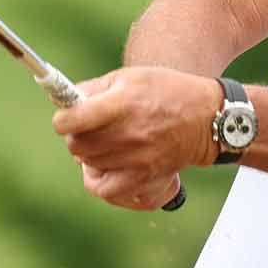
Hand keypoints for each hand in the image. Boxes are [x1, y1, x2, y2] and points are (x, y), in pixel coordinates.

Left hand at [51, 66, 220, 210]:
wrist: (204, 118)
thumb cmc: (165, 92)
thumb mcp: (130, 77)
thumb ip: (94, 89)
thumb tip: (64, 102)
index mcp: (123, 104)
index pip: (74, 119)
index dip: (62, 120)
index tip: (65, 119)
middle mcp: (130, 133)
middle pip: (77, 145)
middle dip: (76, 136)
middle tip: (86, 130)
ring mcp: (138, 158)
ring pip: (88, 165)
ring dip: (89, 155)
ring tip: (101, 145)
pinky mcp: (145, 176)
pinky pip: (105, 190)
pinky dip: (99, 180)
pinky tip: (105, 167)